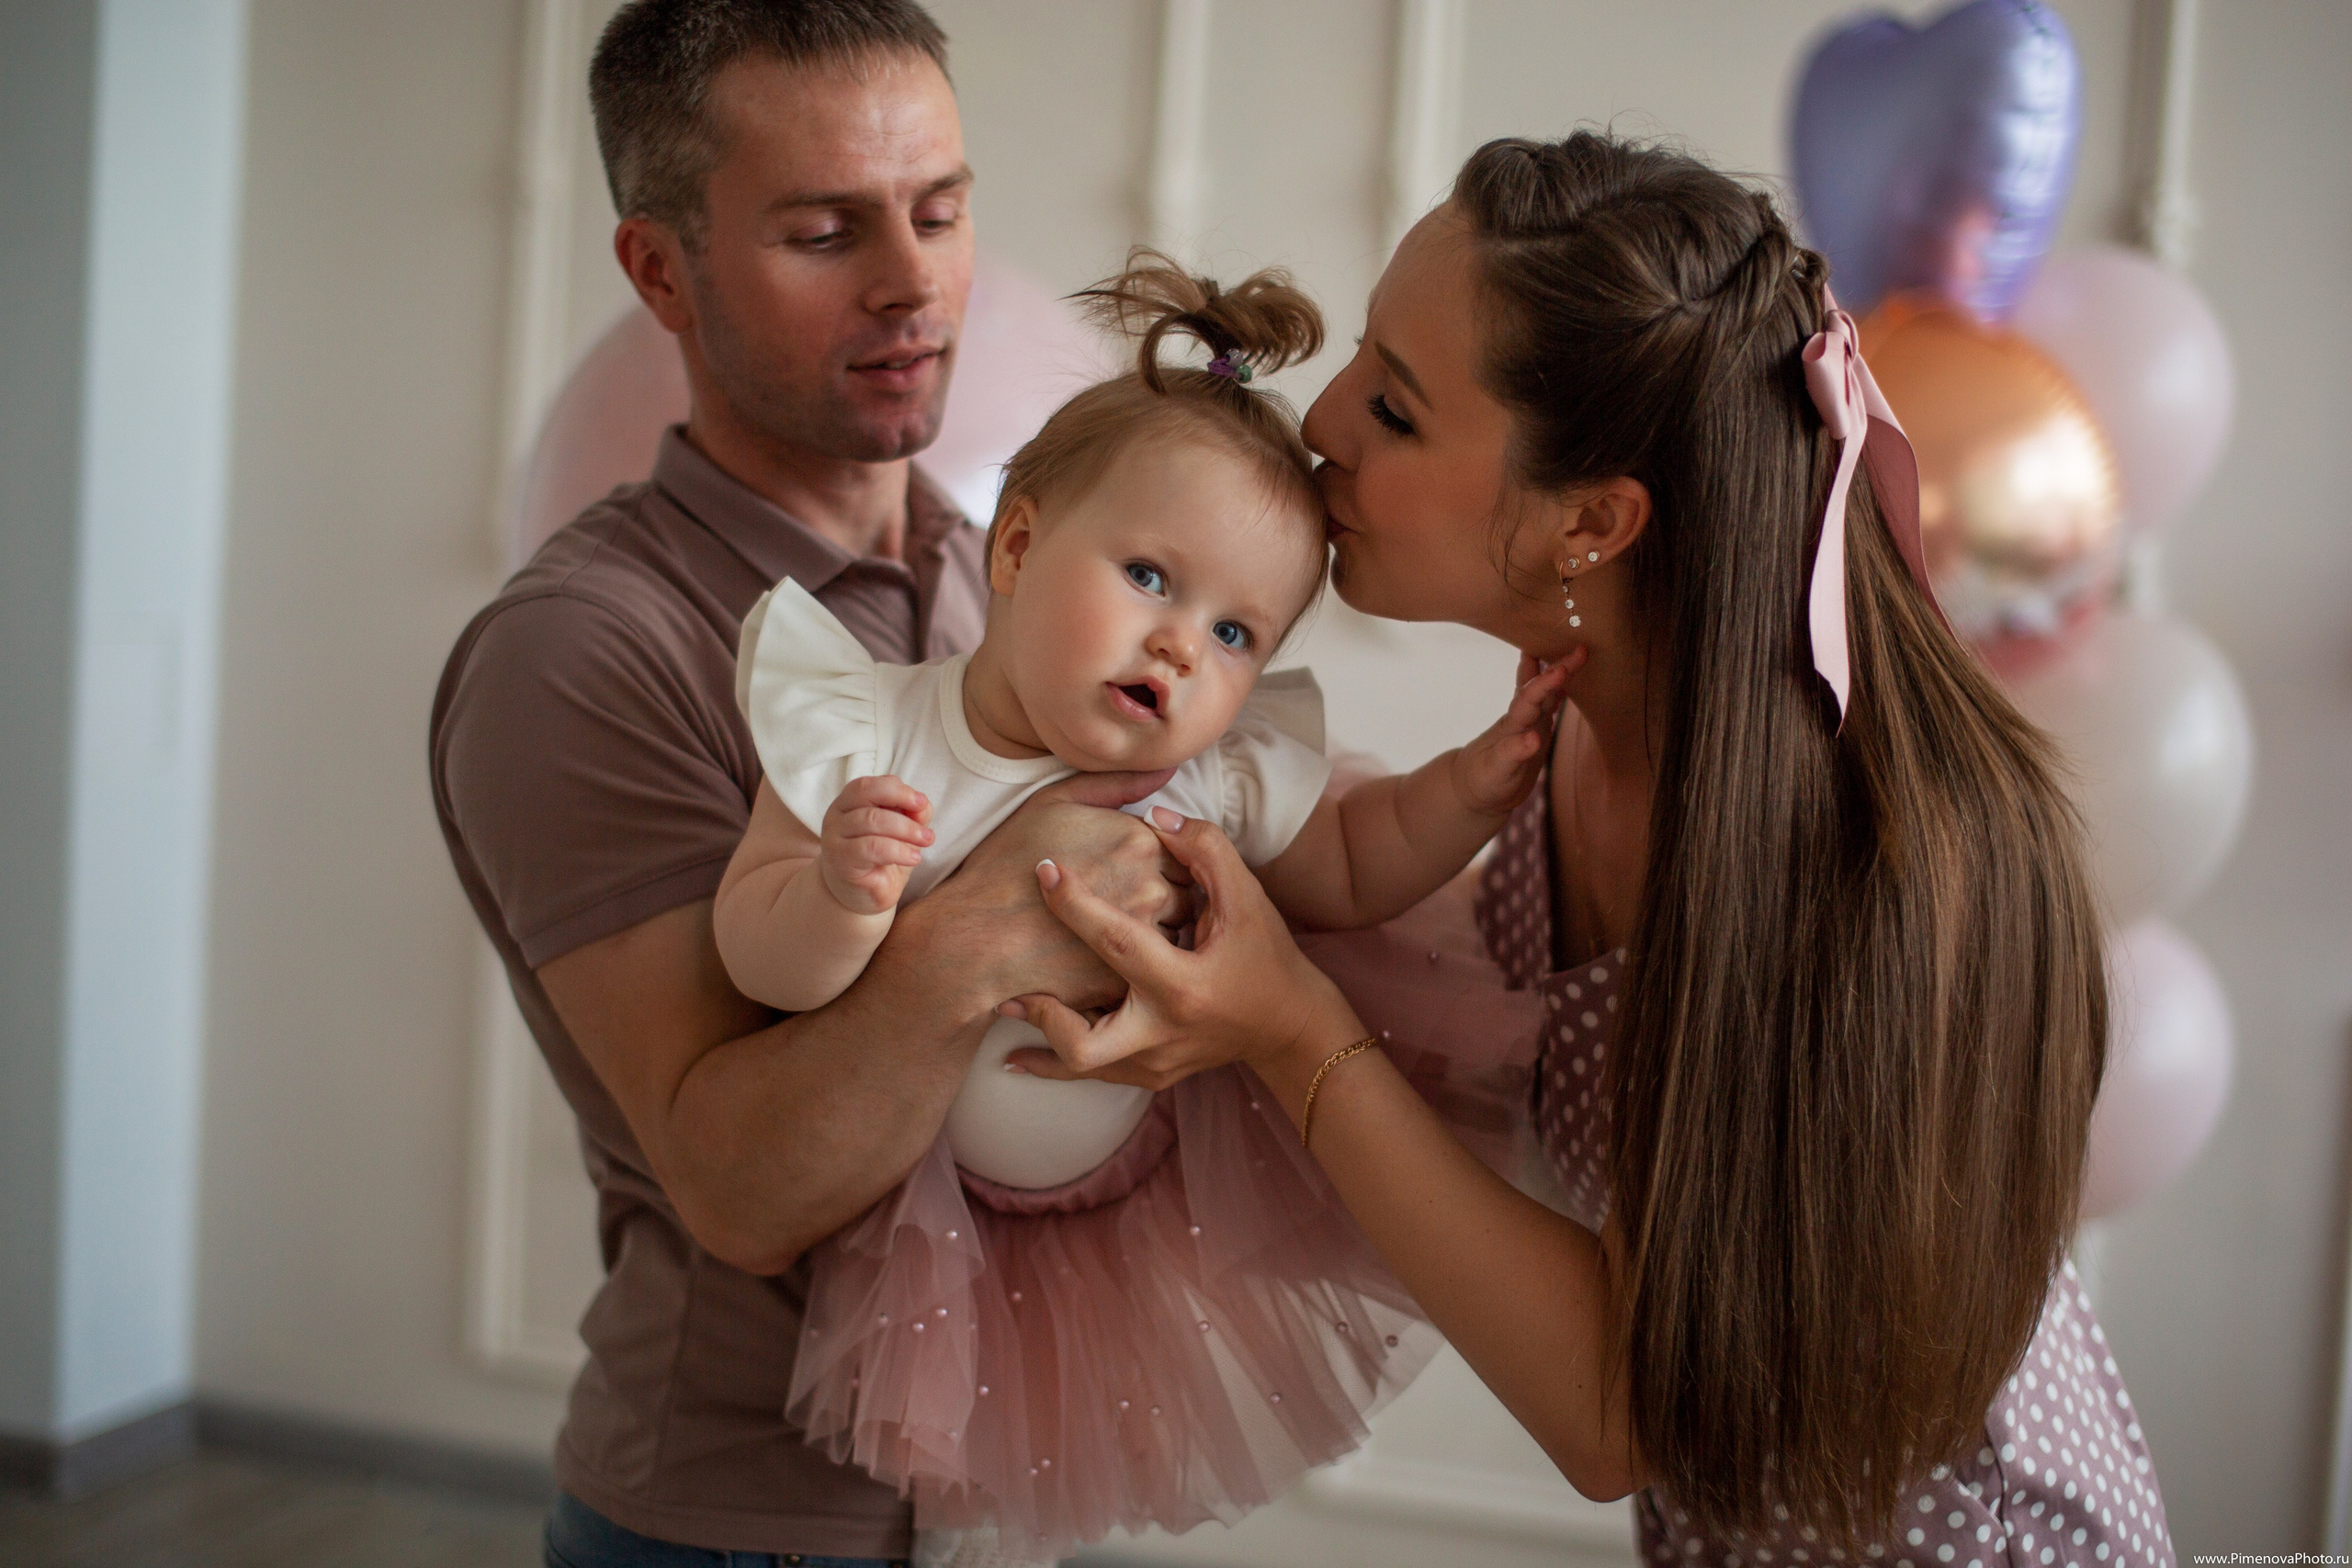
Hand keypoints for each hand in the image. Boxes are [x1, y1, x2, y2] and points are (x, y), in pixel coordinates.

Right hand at [818, 775, 933, 913]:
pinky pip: (870, 847)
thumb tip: (922, 804)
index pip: (868, 784)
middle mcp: (836, 816)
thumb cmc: (882, 857)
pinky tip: (914, 858)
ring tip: (924, 843)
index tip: (921, 803)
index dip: (897, 790)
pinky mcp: (840, 861)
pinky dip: (898, 850)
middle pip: (869, 798)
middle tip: (927, 832)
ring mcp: (834, 838)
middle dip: (905, 812)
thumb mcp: (902, 830)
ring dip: (906, 831)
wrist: (863, 895)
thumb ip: (912, 812)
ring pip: (871, 820)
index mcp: (849, 802)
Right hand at [902, 768, 1185, 1013]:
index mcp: (1140, 841)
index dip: (1162, 861)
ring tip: (1135, 933)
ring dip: (1167, 934)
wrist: (976, 937)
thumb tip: (1166, 774)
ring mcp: (1144, 937)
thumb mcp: (1055, 803)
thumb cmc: (1007, 863)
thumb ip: (1116, 784)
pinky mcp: (1131, 979)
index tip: (1138, 870)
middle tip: (1136, 904)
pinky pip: (1158, 972)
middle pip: (1188, 893)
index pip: (1182, 849)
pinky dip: (1147, 968)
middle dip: (1172, 899)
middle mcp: (1152, 887)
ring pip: (1179, 934)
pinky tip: (1122, 961)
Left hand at [1003, 808, 1363, 1091]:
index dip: (1076, 903)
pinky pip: (1091, 1075)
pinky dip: (1055, 1062)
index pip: (1117, 942)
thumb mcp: (1246, 898)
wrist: (1289, 1027)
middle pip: (1082, 1044)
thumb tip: (1155, 815)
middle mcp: (1164, 1034)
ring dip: (1037, 1040)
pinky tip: (1019, 1053)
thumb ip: (1205, 850)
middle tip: (1010, 982)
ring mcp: (1155, 1065)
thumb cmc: (1266, 957)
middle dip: (1040, 1013)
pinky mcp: (1149, 1078)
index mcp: (1185, 986)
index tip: (1045, 870)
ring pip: (1078, 1069)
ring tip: (1003, 1005)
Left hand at [1448, 654, 1573, 817]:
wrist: (1474, 787)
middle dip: (1559, 668)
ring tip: (1576, 650)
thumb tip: (1534, 738)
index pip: (1529, 698)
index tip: (1561, 670)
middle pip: (1541, 688)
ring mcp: (1529, 723)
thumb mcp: (1496, 771)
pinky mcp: (1536, 731)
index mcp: (1513, 725)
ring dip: (1558, 672)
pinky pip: (1548, 704)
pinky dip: (1557, 690)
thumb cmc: (1482, 780)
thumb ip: (1513, 753)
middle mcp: (1522, 719)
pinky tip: (1568, 678)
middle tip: (1581, 648)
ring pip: (1545, 692)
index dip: (1545, 684)